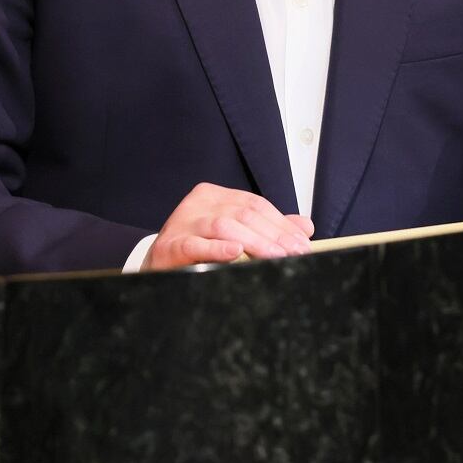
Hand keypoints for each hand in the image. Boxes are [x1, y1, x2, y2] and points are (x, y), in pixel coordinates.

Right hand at [143, 182, 313, 270]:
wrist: (158, 266)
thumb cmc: (197, 250)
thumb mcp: (234, 234)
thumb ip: (267, 229)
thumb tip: (304, 226)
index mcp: (214, 196)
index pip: (256, 205)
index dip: (282, 224)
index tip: (302, 243)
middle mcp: (198, 204)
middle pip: (244, 215)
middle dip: (274, 235)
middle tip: (295, 252)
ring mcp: (182, 222)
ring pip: (224, 226)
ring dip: (254, 243)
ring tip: (276, 256)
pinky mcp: (170, 245)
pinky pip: (195, 244)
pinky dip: (217, 249)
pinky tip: (234, 252)